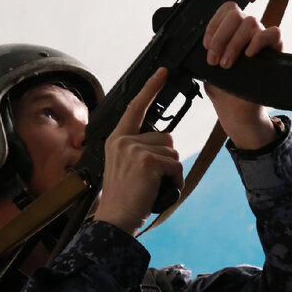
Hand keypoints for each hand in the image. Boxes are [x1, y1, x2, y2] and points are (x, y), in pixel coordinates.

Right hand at [92, 68, 184, 235]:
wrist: (116, 220)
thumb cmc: (125, 198)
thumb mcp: (126, 167)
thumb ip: (139, 149)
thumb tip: (166, 141)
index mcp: (116, 139)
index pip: (136, 108)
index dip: (150, 89)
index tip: (162, 71)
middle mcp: (122, 140)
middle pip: (166, 137)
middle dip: (166, 159)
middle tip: (149, 180)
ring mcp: (133, 149)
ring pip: (173, 152)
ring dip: (170, 172)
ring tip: (152, 187)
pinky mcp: (146, 160)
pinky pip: (175, 165)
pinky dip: (174, 180)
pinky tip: (160, 190)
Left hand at [201, 2, 281, 149]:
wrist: (238, 111)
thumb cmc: (224, 90)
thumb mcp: (208, 70)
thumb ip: (204, 55)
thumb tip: (199, 46)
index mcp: (231, 32)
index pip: (226, 10)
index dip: (214, 24)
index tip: (206, 46)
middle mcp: (247, 31)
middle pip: (236, 14)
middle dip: (220, 37)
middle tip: (214, 60)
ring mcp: (262, 38)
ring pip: (251, 22)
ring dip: (235, 43)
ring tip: (227, 64)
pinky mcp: (276, 50)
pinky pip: (274, 33)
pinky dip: (259, 41)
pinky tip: (248, 55)